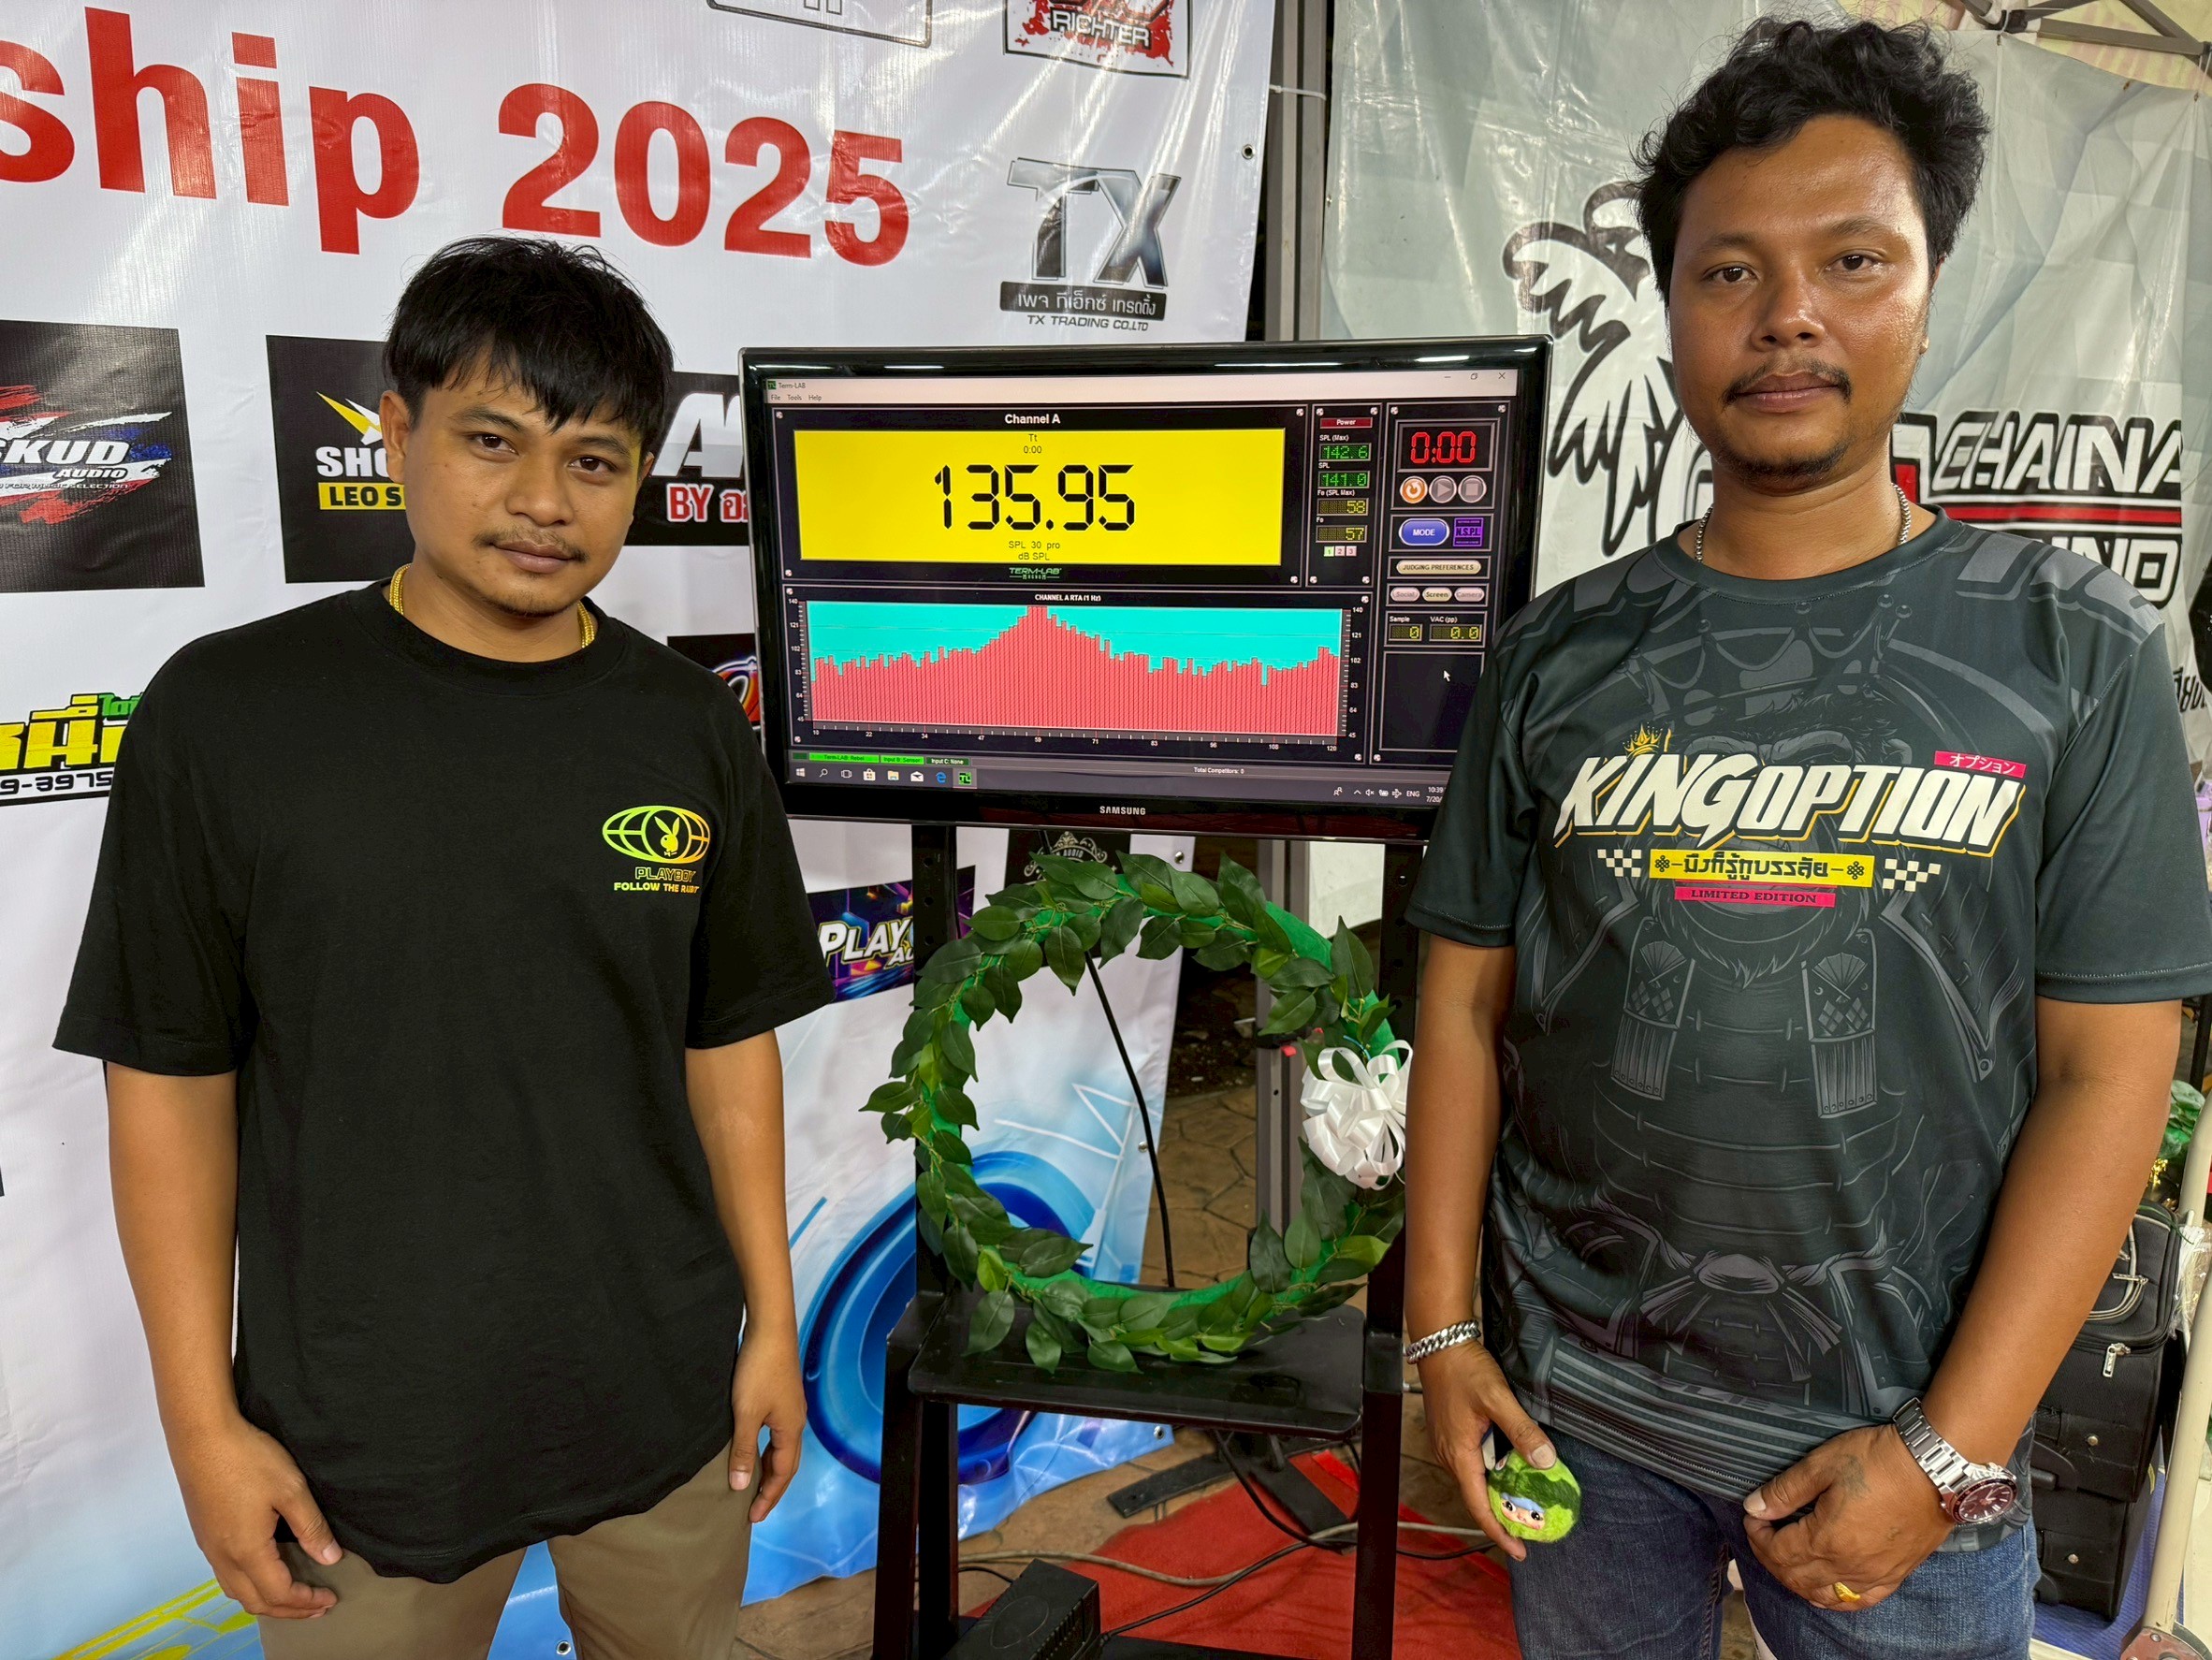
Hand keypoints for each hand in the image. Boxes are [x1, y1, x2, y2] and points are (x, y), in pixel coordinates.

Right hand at [170, 1412, 340, 1618]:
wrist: (202, 1436)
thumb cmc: (248, 1459)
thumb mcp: (291, 1490)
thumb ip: (311, 1528)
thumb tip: (330, 1558)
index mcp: (246, 1551)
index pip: (278, 1593)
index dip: (306, 1601)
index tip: (330, 1598)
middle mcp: (222, 1557)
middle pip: (255, 1601)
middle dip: (288, 1610)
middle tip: (318, 1606)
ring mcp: (209, 1547)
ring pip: (237, 1591)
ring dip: (267, 1600)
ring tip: (294, 1596)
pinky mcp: (204, 1534)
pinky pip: (226, 1575)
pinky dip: (250, 1586)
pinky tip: (265, 1572)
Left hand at [730, 1324, 804, 1523]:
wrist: (770, 1331)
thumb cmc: (758, 1373)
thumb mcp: (746, 1414)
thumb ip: (743, 1450)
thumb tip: (741, 1487)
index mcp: (791, 1431)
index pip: (782, 1474)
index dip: (768, 1497)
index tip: (752, 1518)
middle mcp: (796, 1423)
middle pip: (786, 1465)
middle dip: (771, 1489)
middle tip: (754, 1510)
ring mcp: (791, 1409)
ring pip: (782, 1450)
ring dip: (769, 1471)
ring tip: (753, 1487)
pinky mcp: (783, 1398)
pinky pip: (778, 1437)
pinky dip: (767, 1452)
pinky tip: (754, 1450)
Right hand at [1416, 1341, 1557, 1561]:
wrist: (1440, 1341)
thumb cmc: (1465, 1369)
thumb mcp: (1497, 1398)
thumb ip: (1522, 1430)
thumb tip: (1546, 1462)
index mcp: (1459, 1455)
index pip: (1479, 1506)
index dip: (1499, 1532)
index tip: (1521, 1552)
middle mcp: (1450, 1455)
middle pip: (1477, 1497)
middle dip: (1503, 1516)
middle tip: (1533, 1527)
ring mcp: (1449, 1444)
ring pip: (1476, 1480)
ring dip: (1499, 1493)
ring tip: (1526, 1501)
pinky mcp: (1453, 1432)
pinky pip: (1474, 1463)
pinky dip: (1493, 1473)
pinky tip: (1511, 1466)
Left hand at [1743, 1425, 1950, 1610]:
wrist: (1937, 1467)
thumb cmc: (1879, 1460)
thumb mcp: (1823, 1464)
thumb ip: (1786, 1490)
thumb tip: (1755, 1506)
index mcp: (1827, 1540)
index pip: (1777, 1552)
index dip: (1758, 1535)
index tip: (1754, 1517)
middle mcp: (1849, 1567)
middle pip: (1796, 1577)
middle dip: (1771, 1558)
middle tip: (1764, 1533)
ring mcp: (1875, 1575)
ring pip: (1824, 1595)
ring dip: (1798, 1580)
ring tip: (1788, 1558)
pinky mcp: (1896, 1575)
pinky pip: (1860, 1600)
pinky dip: (1836, 1598)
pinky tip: (1826, 1587)